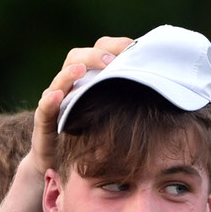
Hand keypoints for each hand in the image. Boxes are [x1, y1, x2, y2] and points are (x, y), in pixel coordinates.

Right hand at [31, 36, 131, 173]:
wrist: (61, 165)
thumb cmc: (93, 137)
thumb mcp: (116, 115)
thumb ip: (132, 98)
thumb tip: (166, 87)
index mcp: (89, 79)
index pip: (99, 50)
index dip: (115, 45)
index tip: (134, 46)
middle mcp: (69, 85)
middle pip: (76, 57)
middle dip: (94, 56)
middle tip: (113, 62)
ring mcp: (54, 103)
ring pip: (59, 79)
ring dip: (70, 73)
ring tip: (81, 70)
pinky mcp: (44, 123)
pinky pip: (44, 108)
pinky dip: (49, 100)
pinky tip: (57, 96)